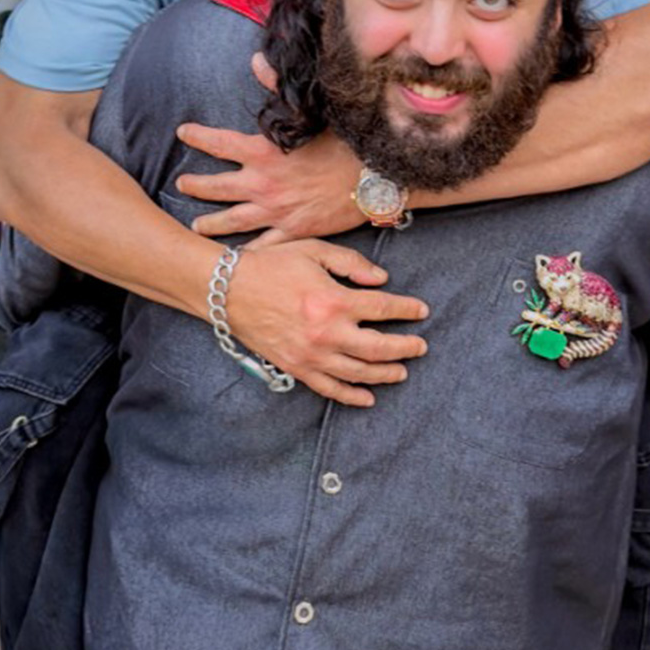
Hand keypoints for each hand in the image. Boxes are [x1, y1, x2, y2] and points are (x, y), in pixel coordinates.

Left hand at [175, 54, 364, 239]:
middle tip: (181, 185)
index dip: (198, 136)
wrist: (375, 177)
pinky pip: (263, 245)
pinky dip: (248, 252)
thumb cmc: (345, 141)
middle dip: (196, 186)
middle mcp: (263, 184)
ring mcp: (277, 211)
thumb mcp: (310, 111)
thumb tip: (257, 60)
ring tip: (197, 227)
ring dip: (211, 224)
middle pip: (216, 187)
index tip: (183, 133)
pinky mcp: (293, 232)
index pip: (219, 143)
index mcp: (264, 152)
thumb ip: (278, 86)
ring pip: (233, 221)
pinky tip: (236, 258)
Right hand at [225, 238, 428, 407]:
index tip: (422, 310)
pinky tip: (368, 398)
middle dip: (405, 348)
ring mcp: (312, 355)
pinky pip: (330, 388)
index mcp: (334, 300)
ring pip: (359, 373)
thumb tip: (382, 280)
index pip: (383, 308)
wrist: (228, 290)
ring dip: (386, 374)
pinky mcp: (296, 368)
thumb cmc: (271, 265)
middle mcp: (327, 332)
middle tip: (420, 347)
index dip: (407, 310)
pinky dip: (351, 396)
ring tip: (402, 371)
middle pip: (379, 348)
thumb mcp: (314, 251)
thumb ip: (351, 263)